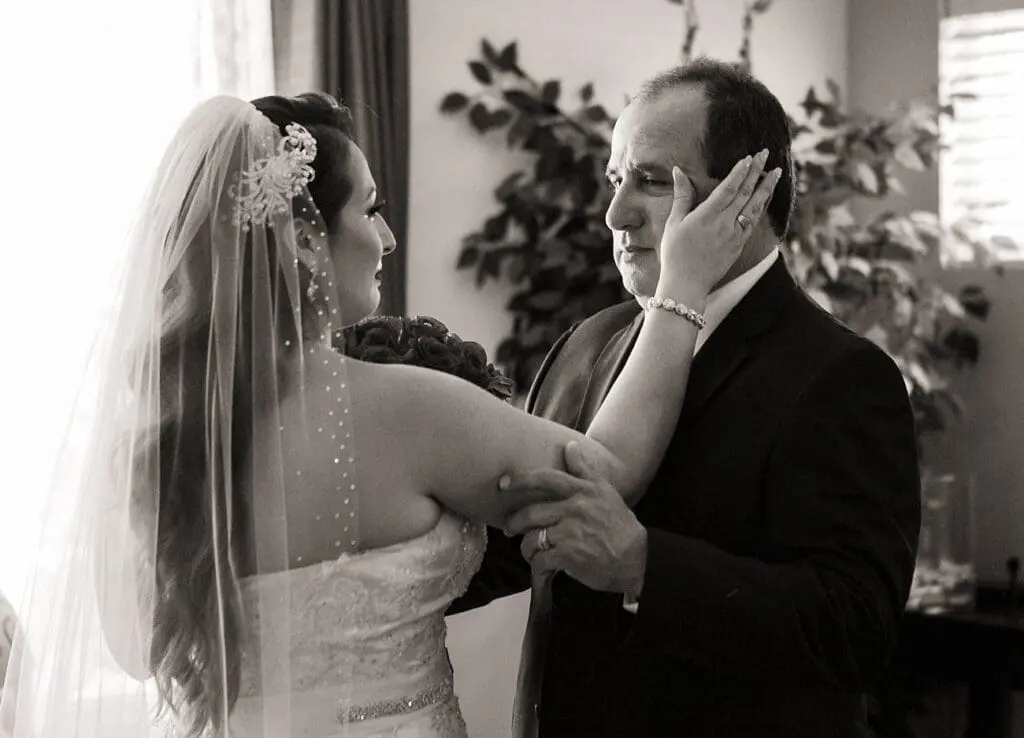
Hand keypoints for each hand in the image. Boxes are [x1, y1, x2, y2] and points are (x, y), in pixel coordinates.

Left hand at [501, 442, 646, 596]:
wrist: (636, 560)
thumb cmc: (619, 526)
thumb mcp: (605, 492)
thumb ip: (585, 470)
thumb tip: (570, 446)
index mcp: (583, 491)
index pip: (546, 479)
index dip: (521, 480)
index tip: (503, 483)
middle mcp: (575, 509)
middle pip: (531, 512)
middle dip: (515, 523)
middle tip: (509, 529)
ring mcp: (570, 533)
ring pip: (531, 538)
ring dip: (527, 548)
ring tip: (532, 552)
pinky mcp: (567, 556)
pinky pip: (539, 559)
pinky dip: (537, 565)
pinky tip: (543, 566)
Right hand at [660, 149, 780, 294]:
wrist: (686, 285)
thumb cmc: (675, 254)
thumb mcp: (673, 223)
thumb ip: (681, 196)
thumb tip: (678, 171)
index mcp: (707, 216)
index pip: (728, 188)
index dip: (740, 171)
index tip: (749, 157)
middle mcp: (724, 224)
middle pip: (745, 193)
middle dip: (756, 172)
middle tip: (765, 154)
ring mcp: (734, 236)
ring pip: (754, 207)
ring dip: (766, 188)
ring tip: (776, 173)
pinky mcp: (738, 246)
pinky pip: (753, 222)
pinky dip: (760, 208)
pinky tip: (764, 199)